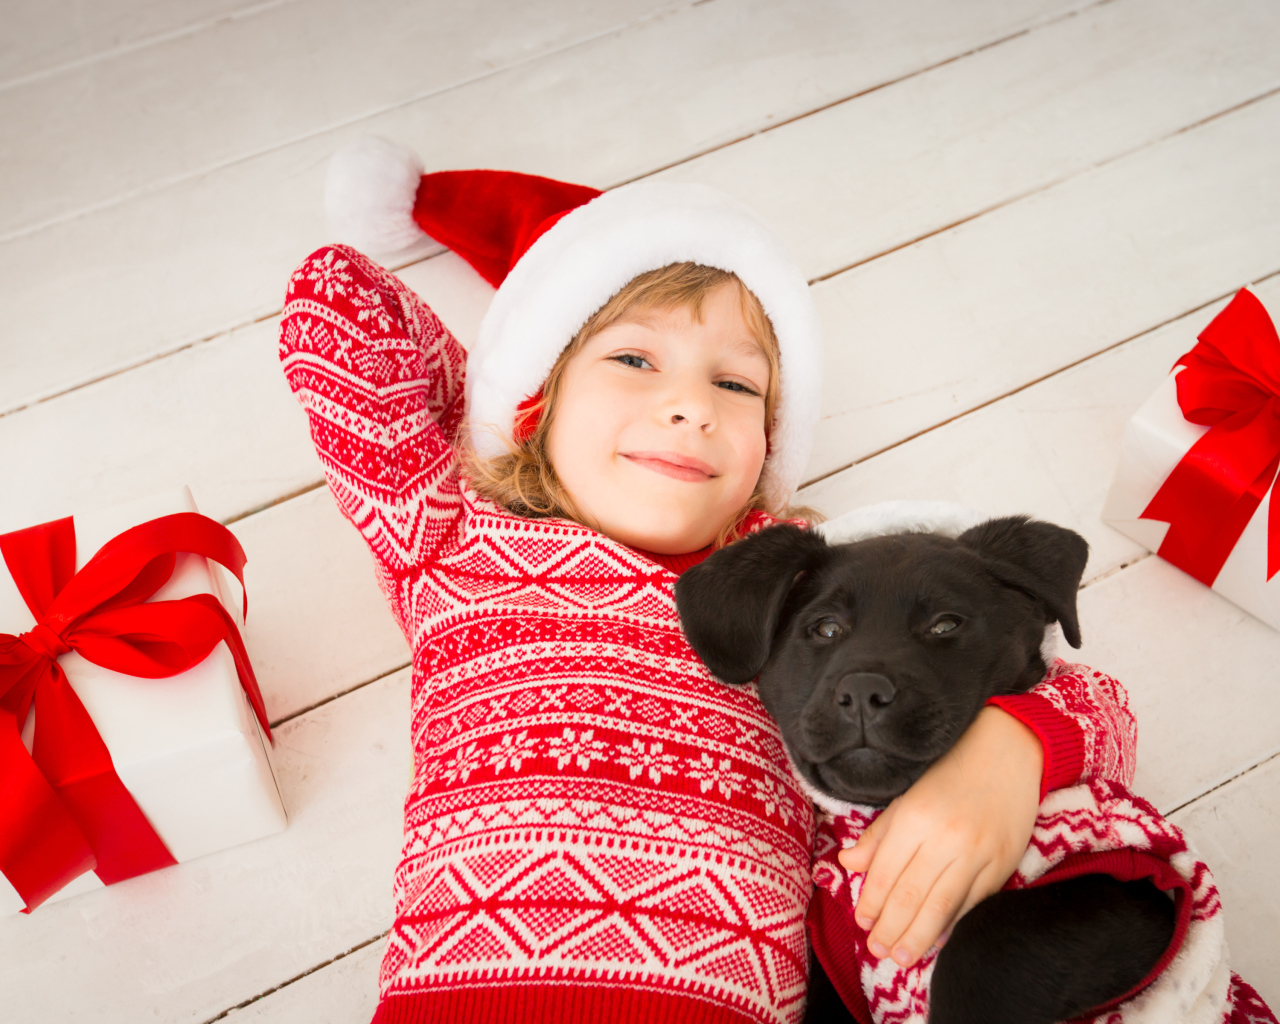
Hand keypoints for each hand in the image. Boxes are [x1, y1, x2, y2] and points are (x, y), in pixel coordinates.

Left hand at [836, 706, 1042, 967]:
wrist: (1009, 754)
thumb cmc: (951, 772)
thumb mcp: (907, 796)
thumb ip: (879, 834)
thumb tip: (849, 864)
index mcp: (915, 817)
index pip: (885, 873)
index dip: (871, 903)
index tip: (862, 922)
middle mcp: (946, 838)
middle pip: (911, 896)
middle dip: (891, 929)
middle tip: (877, 951)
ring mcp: (978, 854)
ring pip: (942, 907)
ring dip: (918, 938)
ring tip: (901, 957)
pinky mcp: (1002, 865)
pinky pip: (972, 904)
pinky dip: (951, 925)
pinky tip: (936, 939)